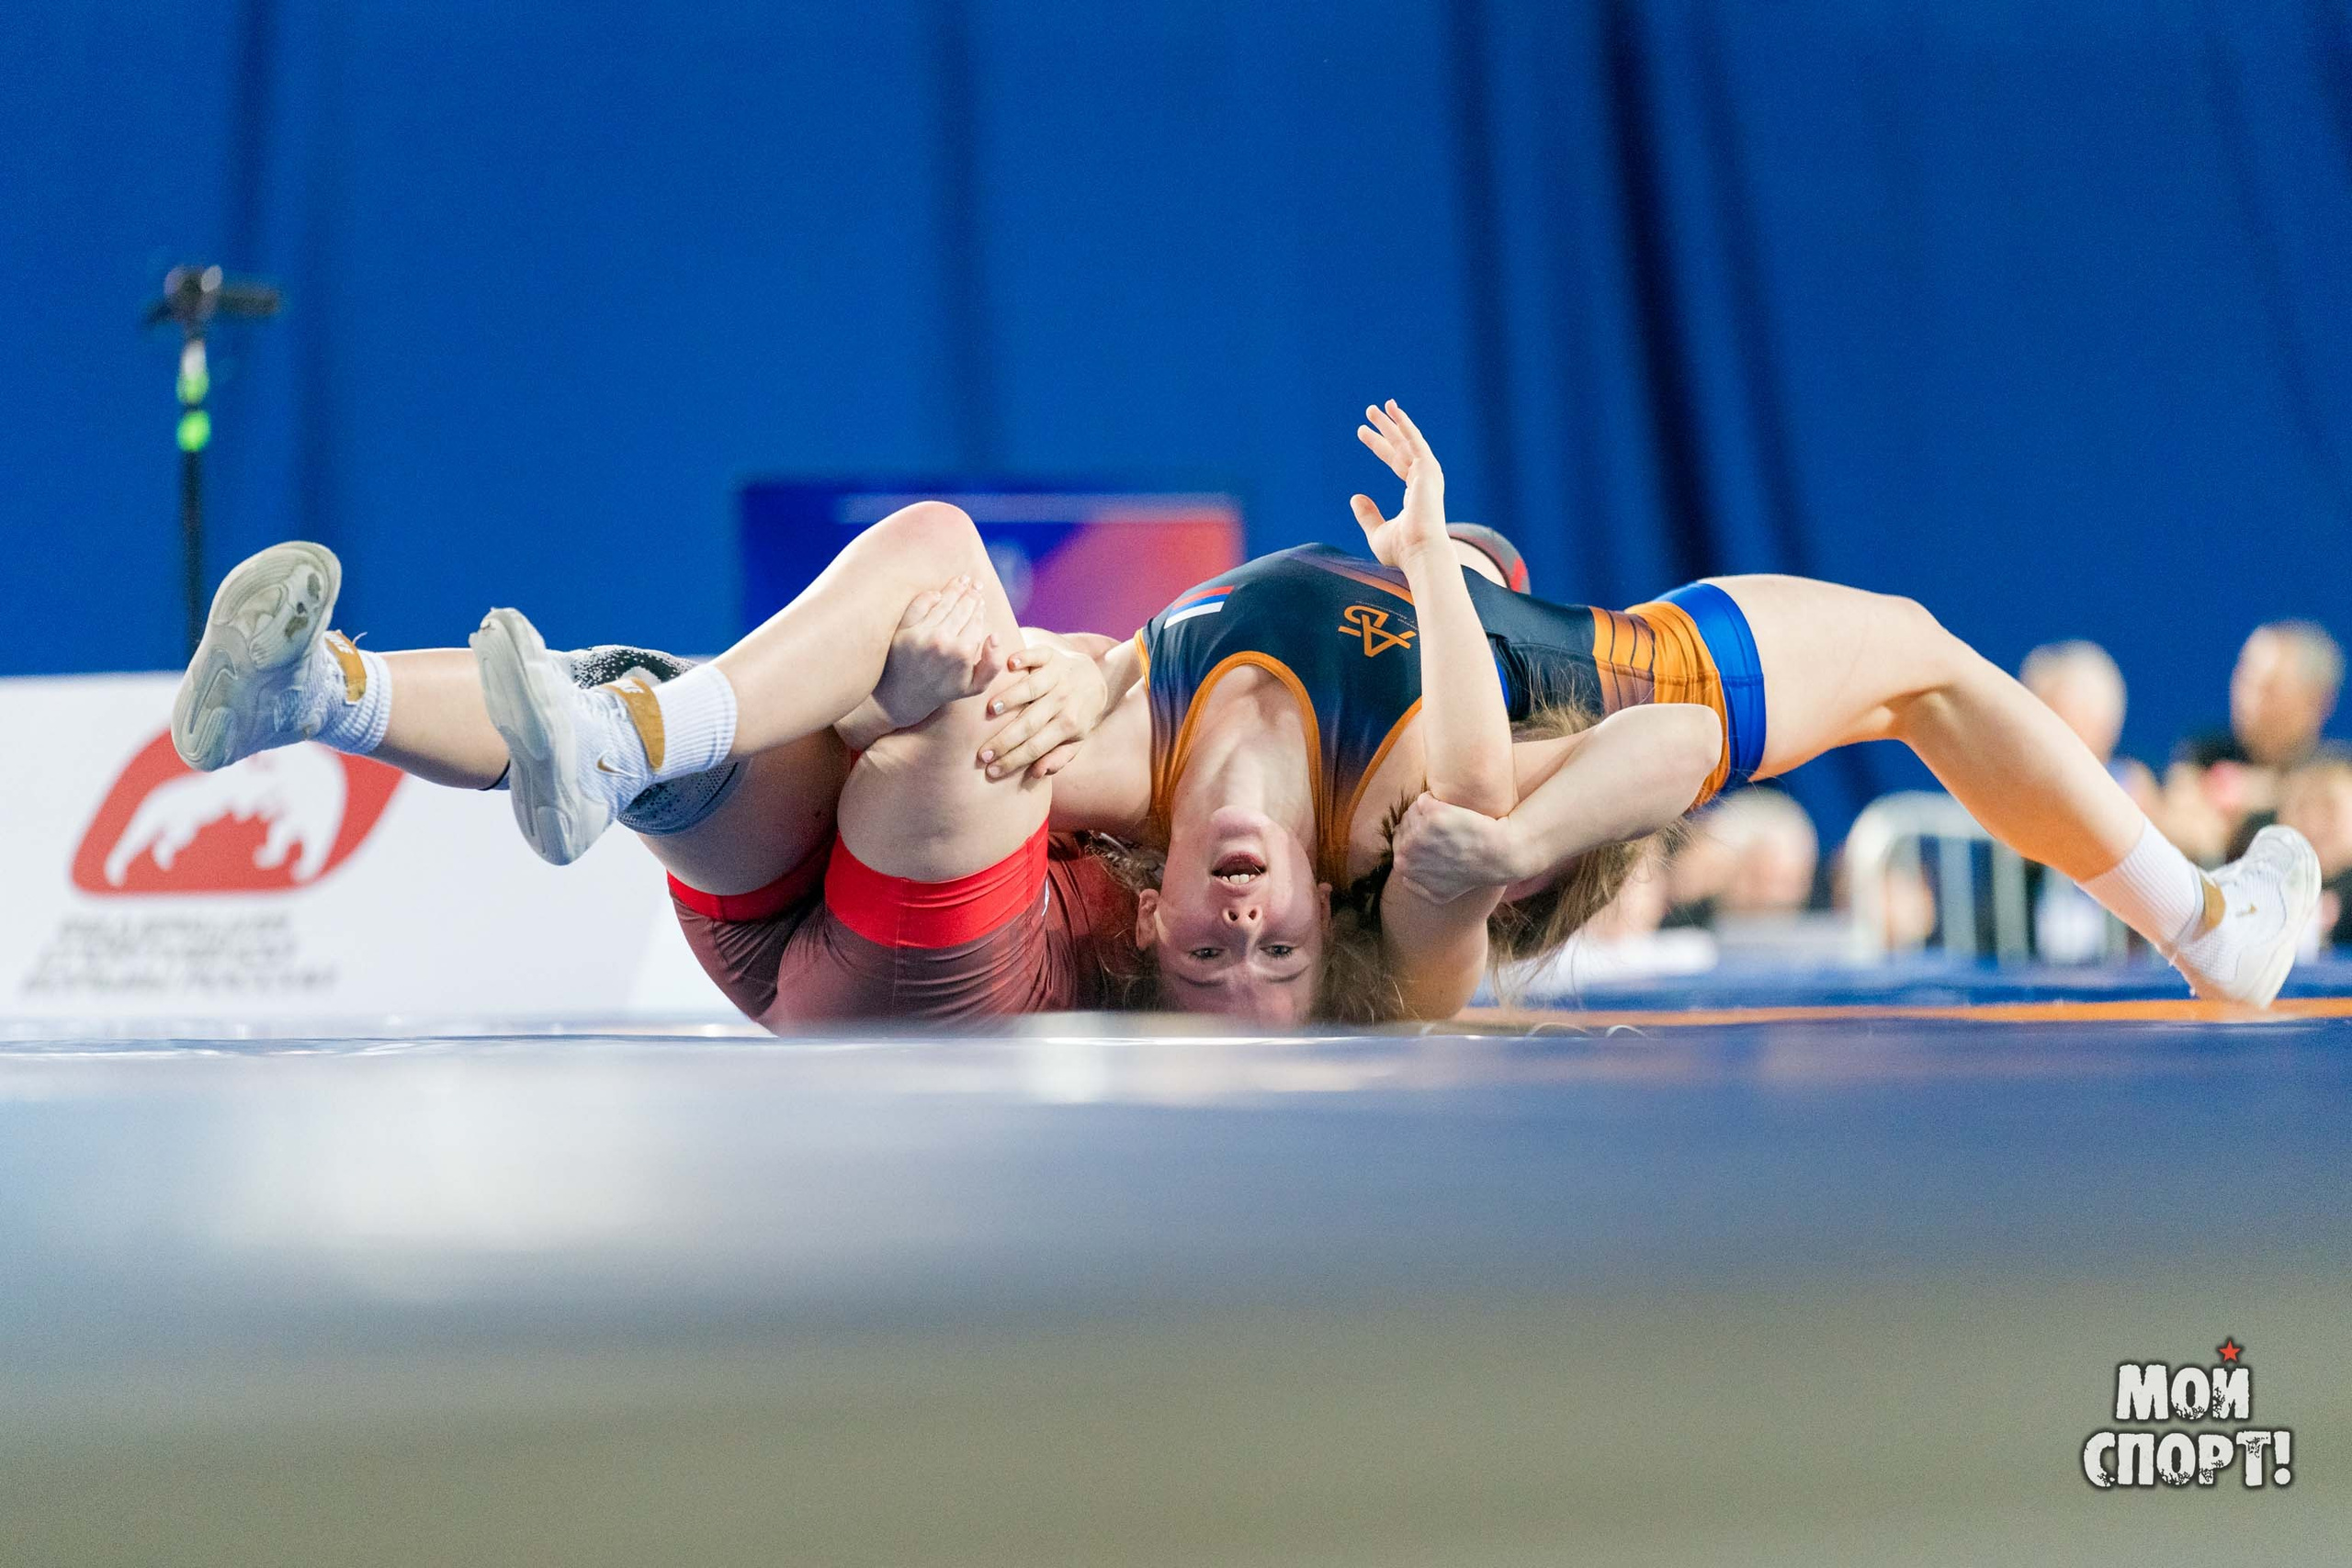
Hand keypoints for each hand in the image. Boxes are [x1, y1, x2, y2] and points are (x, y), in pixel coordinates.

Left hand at [870, 577, 1003, 730]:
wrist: (904, 697)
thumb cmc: (943, 690)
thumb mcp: (974, 686)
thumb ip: (992, 663)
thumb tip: (995, 636)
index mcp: (962, 652)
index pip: (976, 620)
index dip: (980, 607)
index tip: (981, 598)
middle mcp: (942, 640)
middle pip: (961, 607)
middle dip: (971, 593)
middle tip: (975, 583)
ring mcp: (921, 634)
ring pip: (943, 603)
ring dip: (954, 588)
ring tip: (961, 580)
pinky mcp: (903, 630)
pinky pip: (919, 605)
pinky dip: (930, 596)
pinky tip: (938, 593)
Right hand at [977, 635, 1110, 778]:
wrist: (1091, 678)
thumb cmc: (1076, 714)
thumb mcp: (1075, 740)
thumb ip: (1058, 758)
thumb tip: (1037, 773)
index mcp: (1069, 724)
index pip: (1037, 746)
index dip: (1013, 760)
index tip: (991, 771)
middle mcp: (1064, 699)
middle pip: (1030, 722)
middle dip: (1005, 739)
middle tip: (982, 753)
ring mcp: (1058, 675)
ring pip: (1032, 687)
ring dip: (1011, 698)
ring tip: (989, 710)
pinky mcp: (1052, 655)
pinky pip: (1038, 655)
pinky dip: (1025, 657)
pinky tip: (1009, 663)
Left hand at [1349, 400, 1448, 567]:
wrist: (1420, 552)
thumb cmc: (1402, 550)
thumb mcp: (1378, 532)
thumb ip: (1367, 515)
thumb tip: (1354, 497)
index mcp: (1415, 495)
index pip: (1396, 463)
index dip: (1379, 447)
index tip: (1363, 433)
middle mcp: (1424, 481)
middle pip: (1401, 448)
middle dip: (1385, 429)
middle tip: (1369, 413)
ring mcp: (1428, 475)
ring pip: (1407, 441)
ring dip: (1393, 422)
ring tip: (1378, 406)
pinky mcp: (1428, 470)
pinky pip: (1414, 441)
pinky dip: (1405, 425)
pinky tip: (1394, 410)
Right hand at [1391, 792, 1522, 904]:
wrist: (1498, 854)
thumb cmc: (1473, 873)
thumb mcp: (1440, 893)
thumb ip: (1416, 886)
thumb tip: (1405, 877)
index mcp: (1403, 866)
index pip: (1401, 841)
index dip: (1419, 838)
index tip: (1437, 840)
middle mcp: (1407, 850)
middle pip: (1406, 824)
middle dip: (1422, 823)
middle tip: (1447, 831)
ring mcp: (1418, 830)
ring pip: (1415, 810)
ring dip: (1431, 811)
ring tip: (1452, 823)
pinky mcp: (1433, 812)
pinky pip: (1427, 799)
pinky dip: (1438, 801)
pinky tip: (1455, 813)